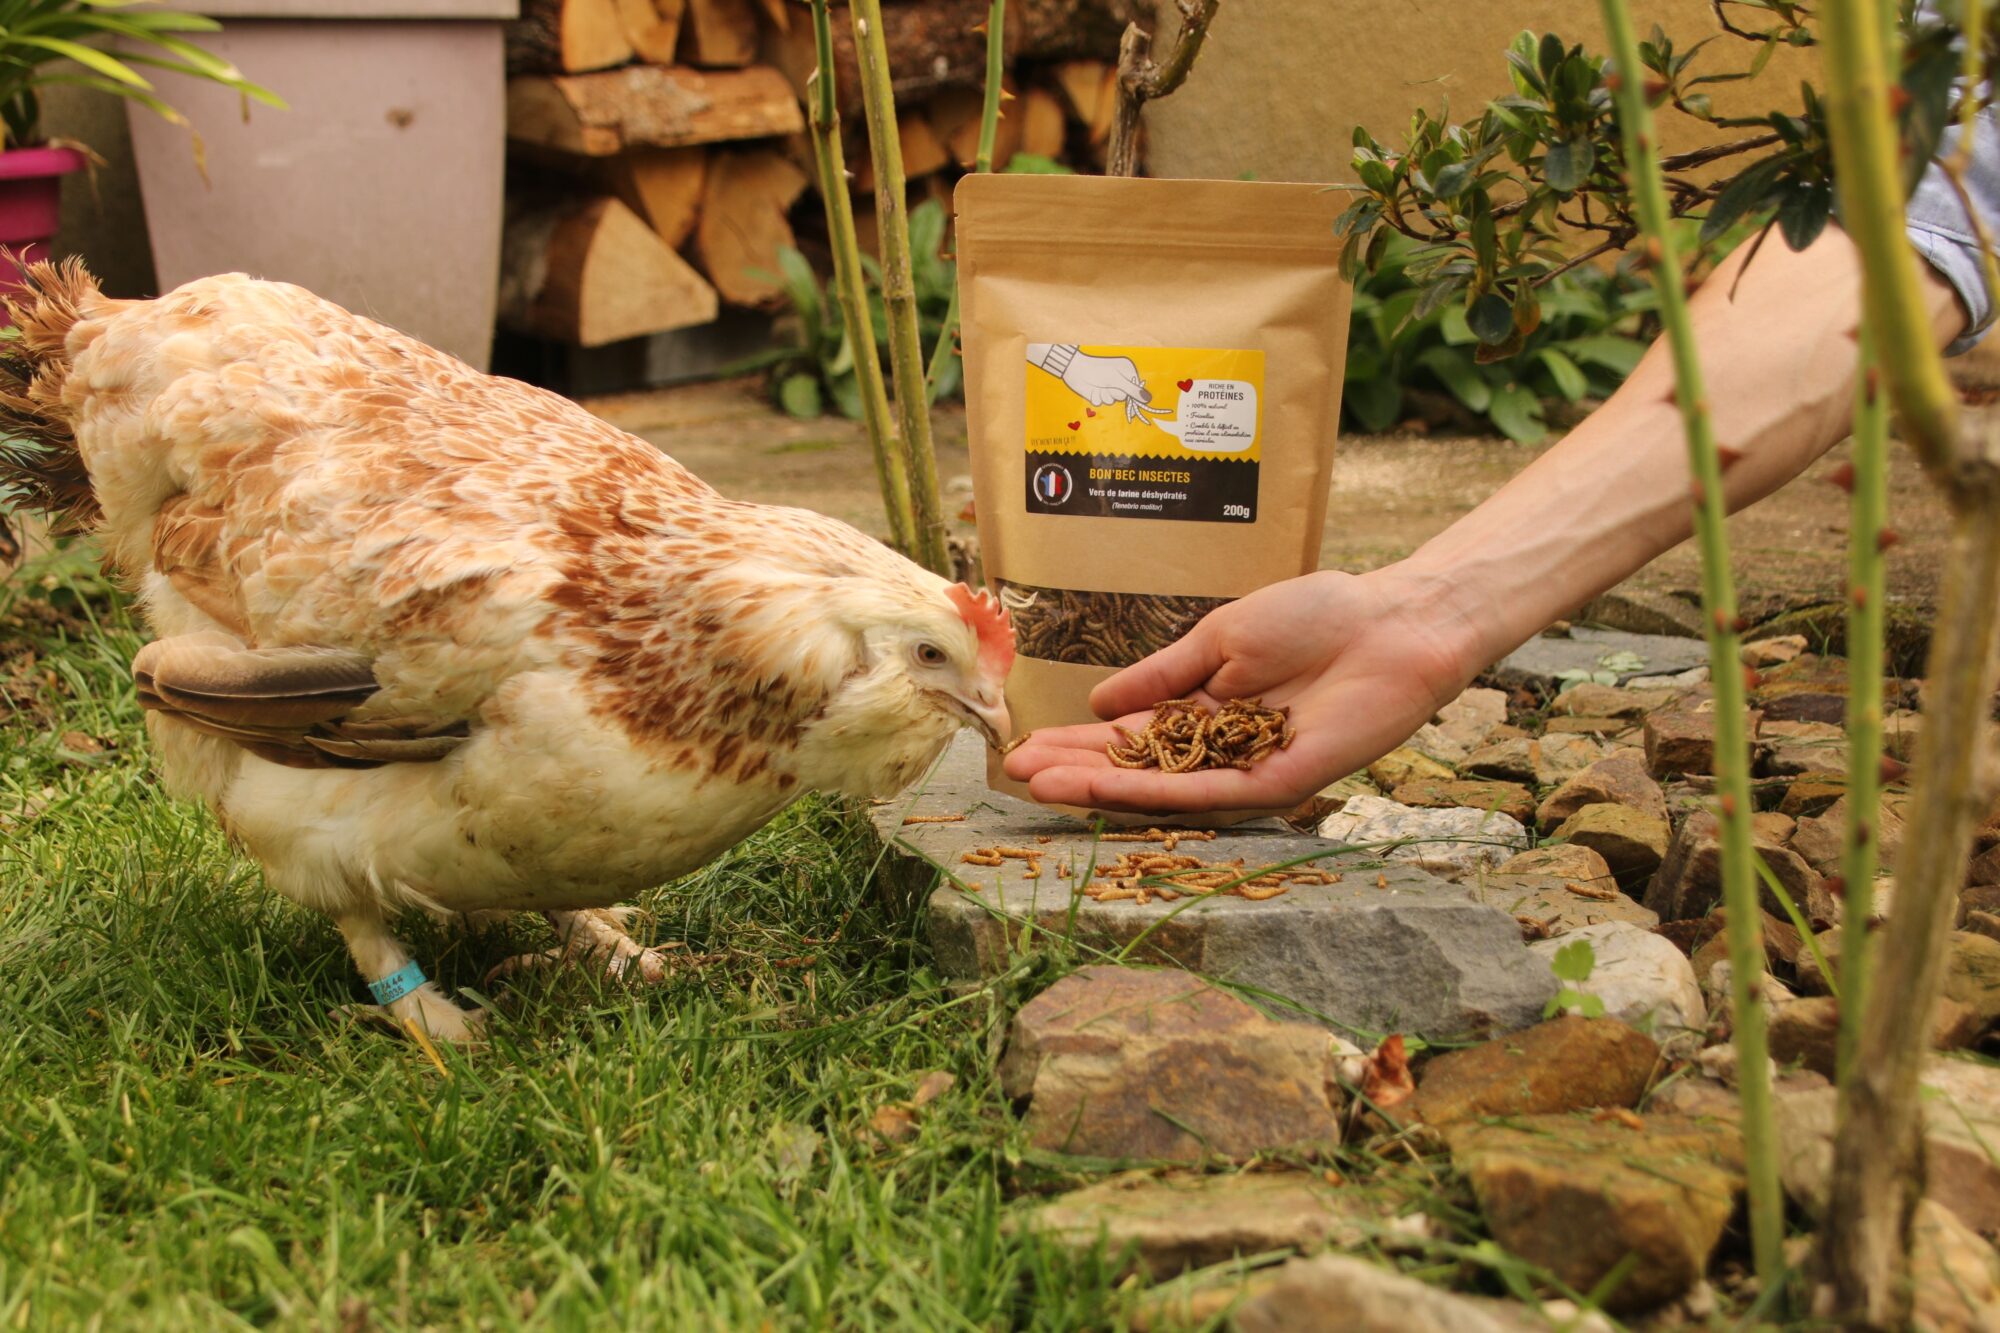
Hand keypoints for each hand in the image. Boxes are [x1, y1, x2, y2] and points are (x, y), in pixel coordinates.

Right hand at [1003, 568, 1477, 812]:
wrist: (1388, 623)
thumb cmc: (1316, 616)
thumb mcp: (1220, 639)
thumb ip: (1162, 676)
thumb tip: (1099, 701)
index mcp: (1204, 712)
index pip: (1129, 735)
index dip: (1078, 742)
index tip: (1027, 748)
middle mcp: (1219, 750)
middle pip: (1136, 770)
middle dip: (1076, 772)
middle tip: (1019, 775)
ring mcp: (1245, 770)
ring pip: (1162, 790)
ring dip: (1101, 790)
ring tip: (1045, 786)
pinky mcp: (1278, 784)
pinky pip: (1208, 795)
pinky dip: (1155, 794)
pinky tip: (1109, 791)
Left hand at [1062, 352, 1149, 406]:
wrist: (1075, 370)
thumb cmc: (1098, 370)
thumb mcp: (1118, 379)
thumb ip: (1133, 390)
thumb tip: (1148, 398)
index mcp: (1127, 371)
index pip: (1136, 389)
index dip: (1131, 393)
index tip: (1126, 394)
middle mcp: (1119, 380)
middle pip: (1123, 397)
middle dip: (1114, 393)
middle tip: (1108, 385)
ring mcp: (1108, 387)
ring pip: (1112, 401)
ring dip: (1104, 396)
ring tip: (1099, 387)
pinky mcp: (1098, 393)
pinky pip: (1101, 403)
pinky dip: (1096, 398)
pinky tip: (1092, 390)